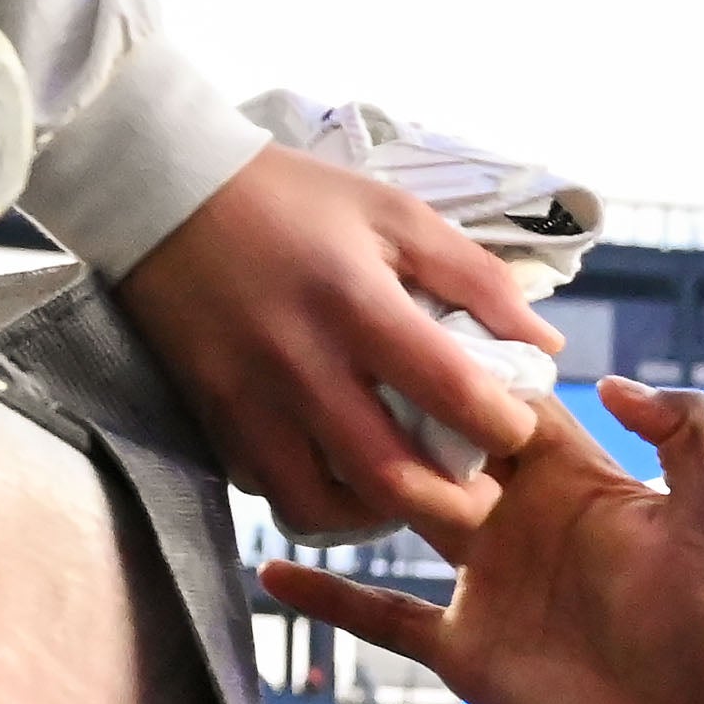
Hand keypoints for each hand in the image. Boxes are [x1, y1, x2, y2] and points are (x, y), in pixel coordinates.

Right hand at [113, 146, 564, 540]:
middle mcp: (300, 363)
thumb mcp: (394, 214)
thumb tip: (545, 345)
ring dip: (379, 517)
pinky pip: (269, 487)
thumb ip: (477, 278)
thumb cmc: (291, 198)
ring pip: (321, 504)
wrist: (158, 186)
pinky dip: (315, 498)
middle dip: (451, 505)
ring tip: (412, 494)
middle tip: (481, 497)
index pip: (451, 392)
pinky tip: (344, 476)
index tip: (517, 429)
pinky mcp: (209, 414)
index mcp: (357, 304)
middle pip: (390, 476)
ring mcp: (247, 397)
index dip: (502, 426)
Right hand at [252, 374, 703, 703]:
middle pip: (437, 449)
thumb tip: (613, 378)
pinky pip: (384, 615)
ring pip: (398, 519)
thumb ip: (689, 435)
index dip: (462, 372)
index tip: (401, 327)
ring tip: (284, 446)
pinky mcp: (465, 647)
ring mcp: (486, 583)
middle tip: (320, 375)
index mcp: (576, 481)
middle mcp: (520, 521)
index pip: (505, 407)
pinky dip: (329, 599)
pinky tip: (271, 571)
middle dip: (388, 416)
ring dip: (350, 489)